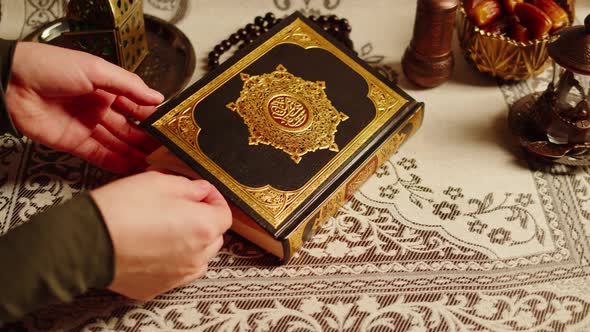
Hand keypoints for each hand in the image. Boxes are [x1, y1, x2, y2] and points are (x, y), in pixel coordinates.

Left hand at [5, 42, 163, 172]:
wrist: (12, 83)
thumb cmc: (50, 67)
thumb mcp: (96, 69)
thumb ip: (129, 86)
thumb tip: (157, 97)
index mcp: (108, 89)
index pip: (138, 107)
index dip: (154, 119)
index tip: (170, 130)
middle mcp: (100, 109)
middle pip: (130, 129)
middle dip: (147, 141)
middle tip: (167, 153)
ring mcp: (88, 127)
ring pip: (118, 145)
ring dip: (135, 155)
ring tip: (155, 165)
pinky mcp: (74, 143)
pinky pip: (100, 156)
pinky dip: (116, 163)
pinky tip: (132, 168)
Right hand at [91, 171, 231, 299]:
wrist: (86, 241)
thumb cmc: (121, 208)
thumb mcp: (159, 182)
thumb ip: (189, 187)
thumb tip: (202, 191)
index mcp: (203, 227)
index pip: (225, 213)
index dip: (215, 200)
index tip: (202, 193)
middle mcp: (197, 255)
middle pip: (214, 236)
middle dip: (204, 220)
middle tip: (182, 207)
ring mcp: (179, 275)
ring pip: (198, 257)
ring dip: (191, 242)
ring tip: (167, 228)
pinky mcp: (159, 287)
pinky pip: (177, 272)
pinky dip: (174, 260)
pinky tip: (155, 247)